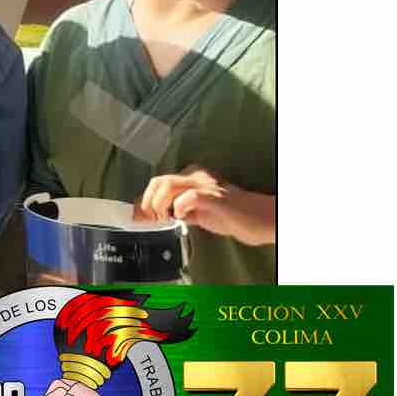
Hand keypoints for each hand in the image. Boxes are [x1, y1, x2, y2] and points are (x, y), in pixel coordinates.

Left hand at [137, 165, 275, 245]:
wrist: (257, 219)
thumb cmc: (228, 216)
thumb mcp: (195, 213)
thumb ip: (174, 211)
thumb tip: (148, 216)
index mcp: (190, 177)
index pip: (158, 182)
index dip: (145, 199)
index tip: (139, 216)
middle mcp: (196, 176)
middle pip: (159, 181)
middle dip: (149, 202)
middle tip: (153, 219)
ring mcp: (206, 184)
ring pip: (168, 185)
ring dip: (160, 205)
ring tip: (166, 218)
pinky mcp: (215, 197)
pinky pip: (189, 196)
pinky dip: (179, 208)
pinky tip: (183, 217)